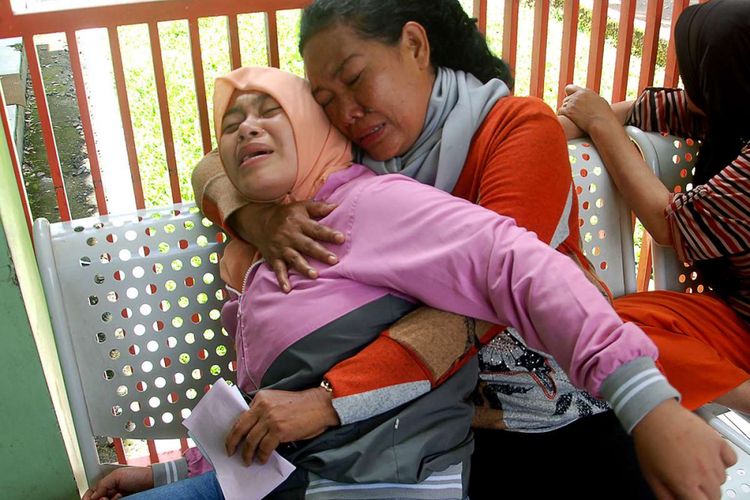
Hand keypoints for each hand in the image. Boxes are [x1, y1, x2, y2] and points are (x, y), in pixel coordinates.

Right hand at [82, 466, 152, 499]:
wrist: (154, 481)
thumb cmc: (138, 475)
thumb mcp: (117, 475)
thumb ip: (103, 484)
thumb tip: (93, 495)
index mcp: (108, 483)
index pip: (92, 492)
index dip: (89, 496)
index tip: (88, 499)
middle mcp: (112, 491)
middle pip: (97, 499)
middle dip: (97, 499)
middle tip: (103, 498)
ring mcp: (118, 498)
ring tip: (113, 498)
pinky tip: (118, 498)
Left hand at [225, 387, 339, 465]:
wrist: (320, 405)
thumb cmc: (301, 405)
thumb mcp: (277, 400)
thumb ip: (264, 410)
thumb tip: (253, 428)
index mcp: (261, 398)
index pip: (241, 417)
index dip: (235, 431)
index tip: (232, 440)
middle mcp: (263, 407)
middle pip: (240, 428)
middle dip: (233, 443)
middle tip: (231, 452)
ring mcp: (270, 418)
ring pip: (251, 440)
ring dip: (247, 454)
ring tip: (248, 460)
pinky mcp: (279, 430)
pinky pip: (264, 447)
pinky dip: (262, 456)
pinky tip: (263, 459)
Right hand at [230, 200, 344, 291]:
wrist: (259, 221)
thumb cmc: (286, 215)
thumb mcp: (301, 207)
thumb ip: (319, 207)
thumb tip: (337, 205)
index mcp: (299, 223)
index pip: (316, 229)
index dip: (329, 234)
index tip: (341, 239)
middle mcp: (290, 236)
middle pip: (308, 245)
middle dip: (320, 253)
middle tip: (334, 260)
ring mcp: (282, 248)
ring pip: (294, 259)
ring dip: (304, 268)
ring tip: (314, 275)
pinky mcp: (274, 258)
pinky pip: (278, 270)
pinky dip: (282, 280)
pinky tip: (287, 289)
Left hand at [558, 84, 619, 135]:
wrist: (602, 123)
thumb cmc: (604, 115)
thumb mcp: (600, 101)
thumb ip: (591, 98)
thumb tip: (590, 99)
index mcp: (585, 91)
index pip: (569, 88)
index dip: (569, 94)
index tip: (571, 100)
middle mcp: (577, 95)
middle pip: (566, 99)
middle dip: (568, 105)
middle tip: (574, 113)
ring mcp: (572, 103)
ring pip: (563, 105)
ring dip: (566, 111)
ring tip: (574, 118)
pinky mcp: (568, 112)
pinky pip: (560, 111)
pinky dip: (562, 115)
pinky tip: (568, 120)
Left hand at [632, 399, 735, 498]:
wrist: (653, 413)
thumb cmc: (649, 441)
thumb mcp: (651, 476)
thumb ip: (666, 496)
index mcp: (685, 482)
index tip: (690, 495)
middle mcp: (703, 471)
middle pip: (715, 495)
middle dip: (703, 492)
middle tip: (690, 482)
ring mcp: (713, 456)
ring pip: (722, 478)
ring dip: (711, 477)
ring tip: (693, 464)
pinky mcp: (718, 441)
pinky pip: (731, 460)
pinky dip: (723, 462)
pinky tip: (707, 457)